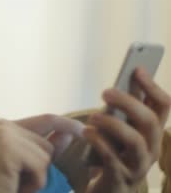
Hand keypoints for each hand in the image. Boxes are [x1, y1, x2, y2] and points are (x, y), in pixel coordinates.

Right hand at [0, 114, 83, 192]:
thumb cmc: (1, 187)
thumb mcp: (27, 166)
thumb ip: (45, 148)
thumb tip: (68, 133)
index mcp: (4, 126)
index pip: (46, 119)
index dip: (68, 125)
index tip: (84, 130)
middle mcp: (2, 125)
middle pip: (47, 143)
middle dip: (41, 167)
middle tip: (16, 180)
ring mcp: (4, 135)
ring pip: (45, 155)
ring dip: (36, 177)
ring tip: (14, 183)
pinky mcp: (7, 149)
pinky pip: (40, 166)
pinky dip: (33, 183)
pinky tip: (13, 186)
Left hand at [84, 67, 170, 191]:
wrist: (105, 191)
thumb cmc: (110, 154)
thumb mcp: (117, 130)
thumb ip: (122, 110)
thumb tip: (124, 81)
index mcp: (153, 133)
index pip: (163, 106)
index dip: (152, 86)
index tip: (136, 68)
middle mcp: (151, 149)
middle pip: (151, 121)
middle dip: (129, 103)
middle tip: (105, 92)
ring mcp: (138, 166)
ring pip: (136, 141)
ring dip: (113, 124)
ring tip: (92, 117)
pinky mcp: (120, 179)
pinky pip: (113, 159)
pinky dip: (99, 143)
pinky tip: (86, 133)